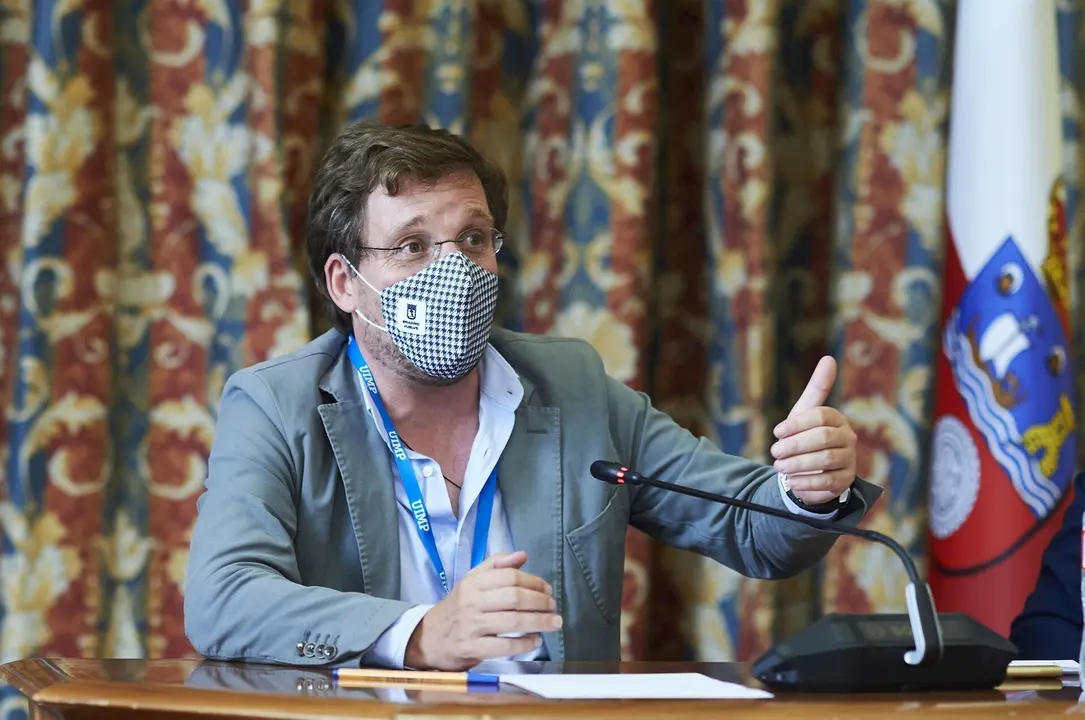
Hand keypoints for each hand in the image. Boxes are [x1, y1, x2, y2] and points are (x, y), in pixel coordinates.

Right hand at [403, 551, 561, 669]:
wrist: (429, 637)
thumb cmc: (458, 606)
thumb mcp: (473, 580)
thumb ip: (497, 565)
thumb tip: (523, 555)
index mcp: (473, 582)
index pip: (510, 577)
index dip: (534, 582)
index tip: (547, 589)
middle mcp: (471, 601)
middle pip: (514, 597)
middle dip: (540, 602)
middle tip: (554, 607)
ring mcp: (471, 626)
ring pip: (513, 621)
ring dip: (539, 622)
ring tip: (554, 622)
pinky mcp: (471, 648)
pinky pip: (503, 646)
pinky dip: (524, 644)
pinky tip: (535, 641)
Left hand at [770, 356, 856, 504]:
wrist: (809, 470)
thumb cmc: (804, 436)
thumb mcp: (804, 413)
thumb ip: (816, 388)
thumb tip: (830, 358)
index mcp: (836, 418)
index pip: (819, 416)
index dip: (795, 424)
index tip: (776, 432)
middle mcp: (847, 438)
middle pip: (823, 438)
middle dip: (795, 446)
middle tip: (775, 452)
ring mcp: (849, 460)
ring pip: (825, 460)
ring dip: (798, 464)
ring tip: (780, 467)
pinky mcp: (845, 481)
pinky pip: (827, 482)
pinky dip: (806, 482)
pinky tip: (791, 481)